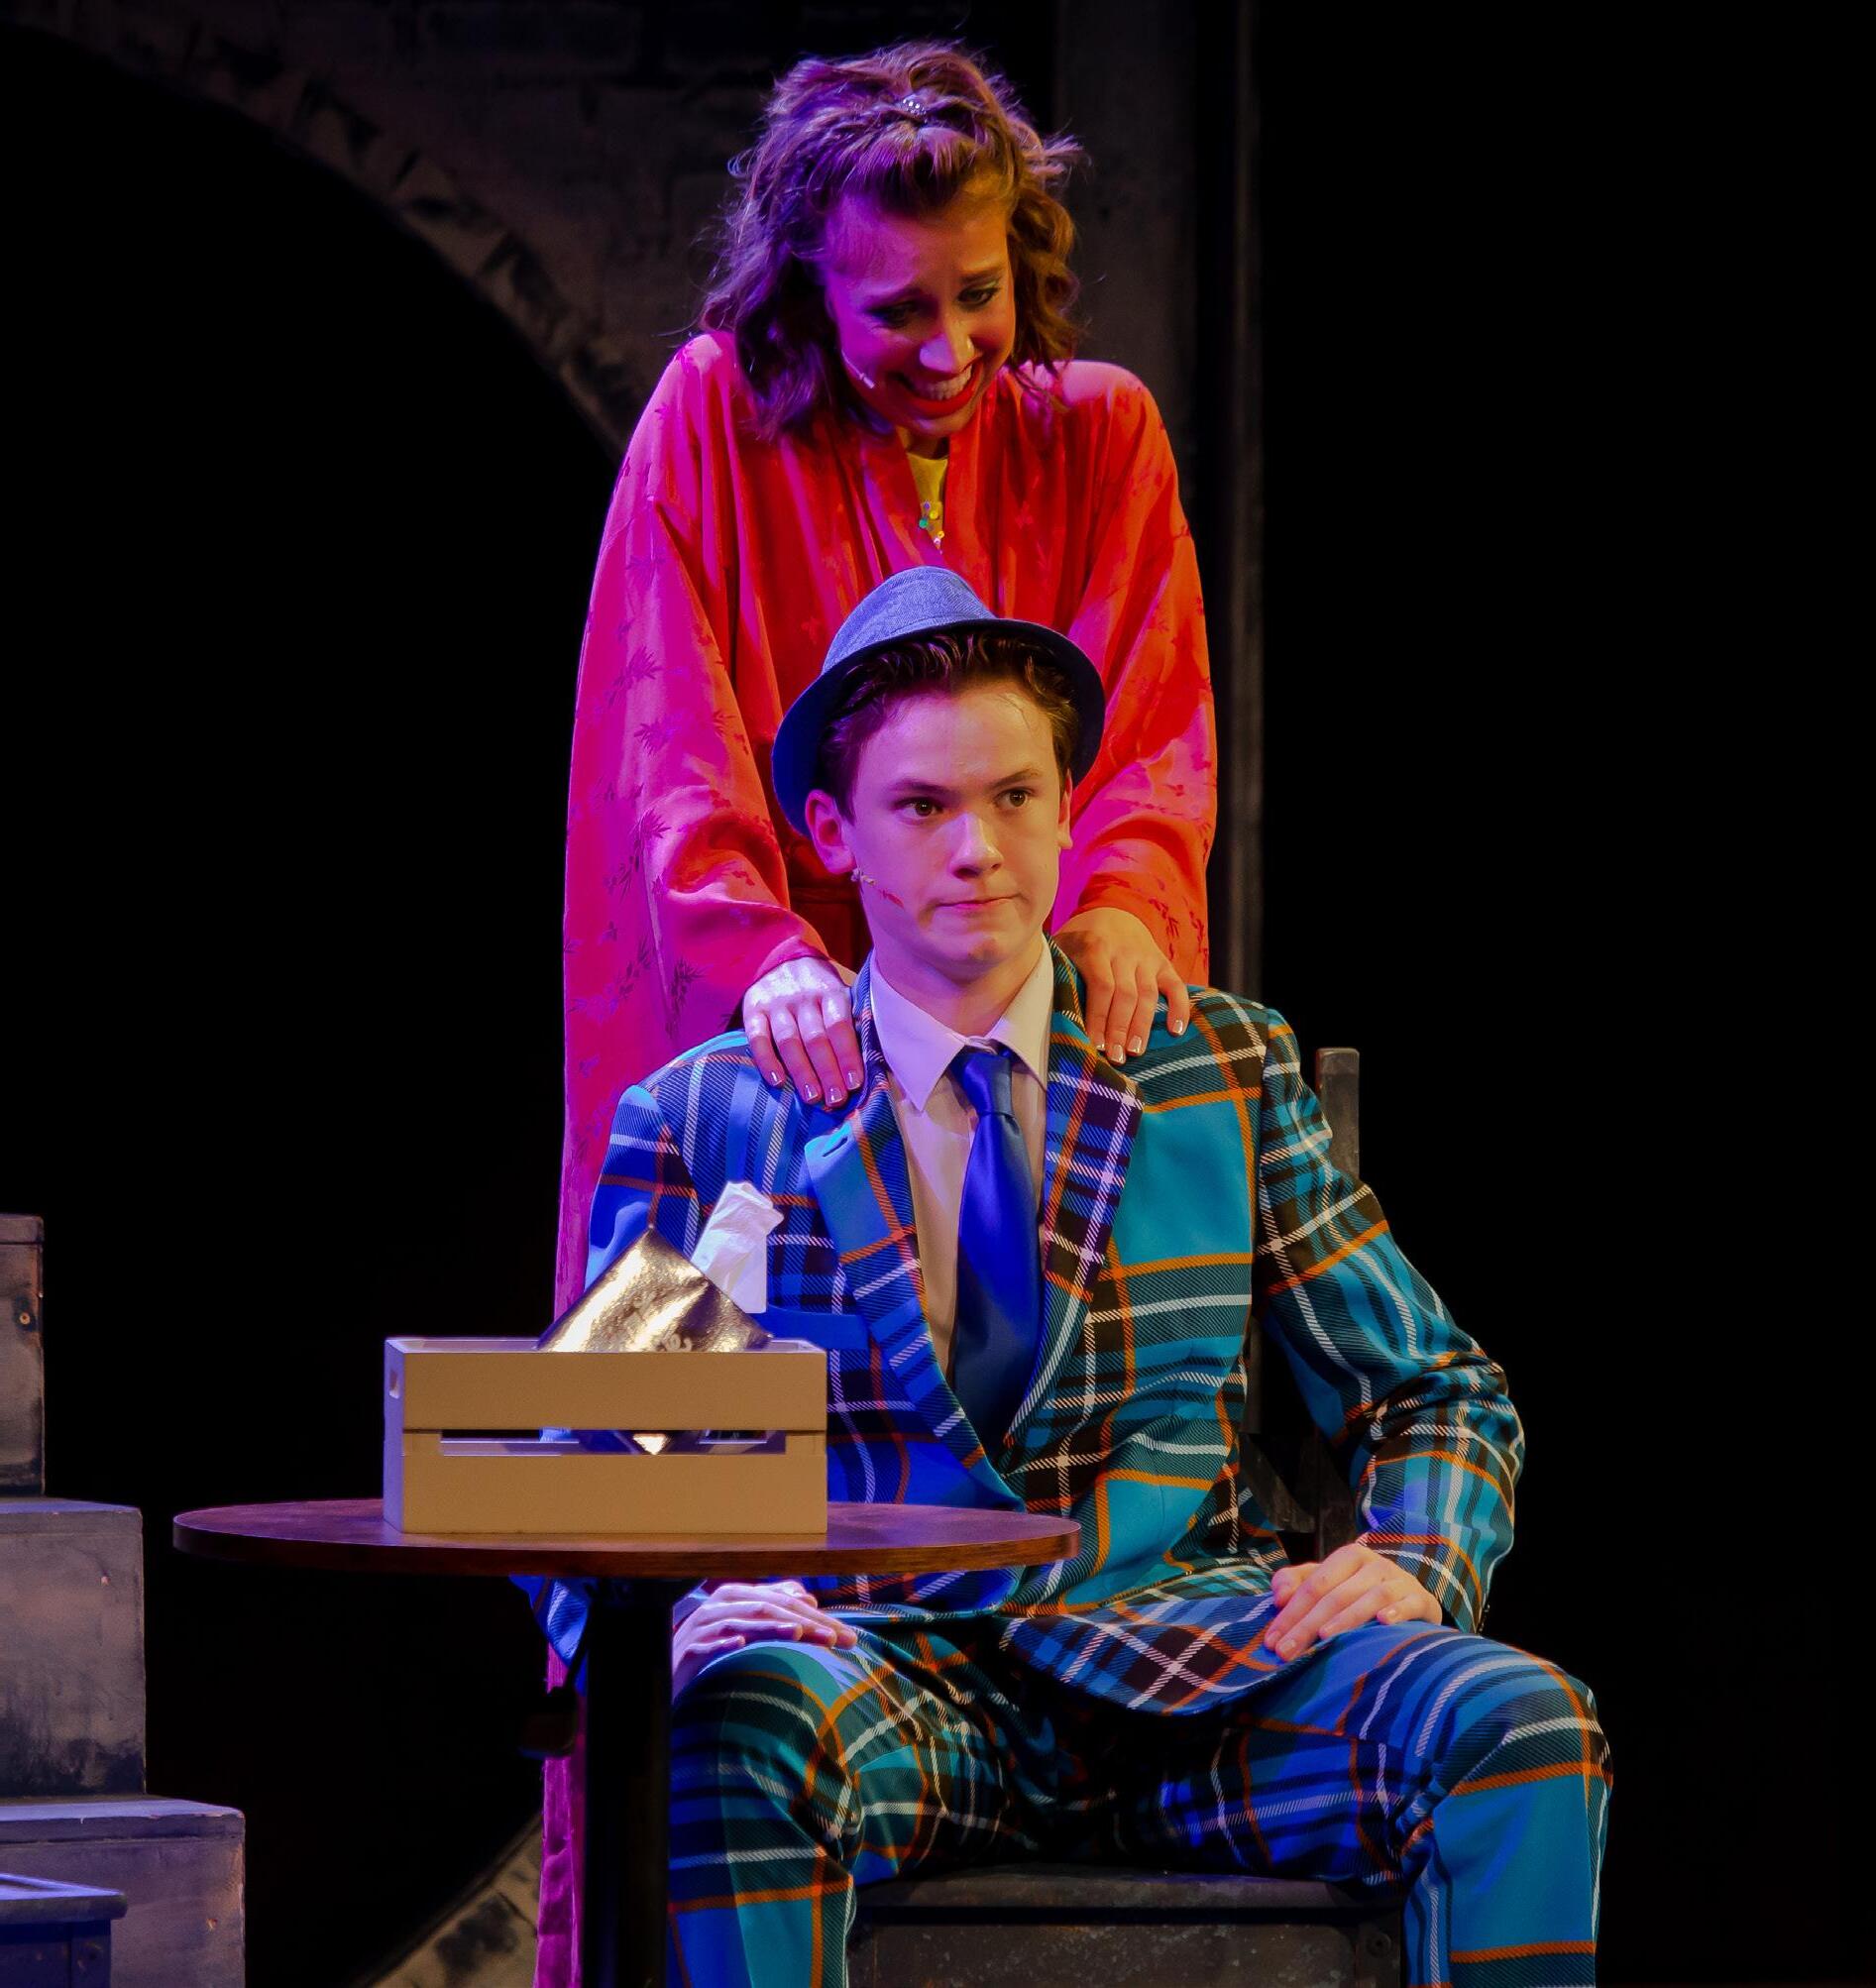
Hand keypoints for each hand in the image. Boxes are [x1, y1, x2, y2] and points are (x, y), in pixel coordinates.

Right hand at [672, 1580, 858, 1699]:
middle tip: (838, 1640)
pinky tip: (740, 1643)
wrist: (665, 1672)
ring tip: (799, 1634)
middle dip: (806, 1623)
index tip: (847, 1637)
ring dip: (771, 1627)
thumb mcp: (742, 1625)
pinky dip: (723, 1640)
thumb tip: (805, 1596)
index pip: (785, 1603)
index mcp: (738, 1597)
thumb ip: (772, 1608)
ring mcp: (702, 1627)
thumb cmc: (708, 1646)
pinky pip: (706, 1643)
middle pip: (769, 1609)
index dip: (817, 1618)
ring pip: (742, 1621)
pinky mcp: (687, 1650)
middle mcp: (721, 1606)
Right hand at [742, 956, 861, 1105]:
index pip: (839, 1026)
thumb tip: (871, 1061)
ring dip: (801, 1071)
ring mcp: (776, 1003)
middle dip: (827, 1072)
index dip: (847, 1055)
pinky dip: (766, 1061)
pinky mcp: (752, 1009)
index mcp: (830, 992)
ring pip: (789, 1040)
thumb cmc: (819, 989)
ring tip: (812, 1097)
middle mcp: (803, 997)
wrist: (782, 958)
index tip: (854, 1083)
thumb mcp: (838, 994)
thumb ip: (850, 1020)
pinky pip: (757, 1038)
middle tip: (836, 1100)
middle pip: (815, 1038)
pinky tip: (778, 1082)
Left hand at [1054, 907, 1190, 1064]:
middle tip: (1115, 1057)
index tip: (1094, 1044)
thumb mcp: (1062, 945)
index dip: (1099, 1017)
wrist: (1112, 911)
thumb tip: (1043, 1010)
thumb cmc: (1079, 939)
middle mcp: (1124, 951)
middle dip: (1119, 1029)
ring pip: (1147, 994)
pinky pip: (1176, 986)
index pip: (1101, 986)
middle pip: (1125, 995)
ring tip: (1134, 1052)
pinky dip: (1180, 1008)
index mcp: (1095, 946)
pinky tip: (1176, 1031)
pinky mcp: (1163, 963)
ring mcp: (1146, 957)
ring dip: (1141, 1026)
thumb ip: (1057, 970)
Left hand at [1262, 1544, 1441, 1659]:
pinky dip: (1398, 1612)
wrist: (1411, 1595)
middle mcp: (1374, 1564)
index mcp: (1348, 1557)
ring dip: (1347, 1618)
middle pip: (1336, 1595)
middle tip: (1287, 1653)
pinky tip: (1384, 1622)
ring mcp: (1400, 1581)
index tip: (1272, 1643)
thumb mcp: (1328, 1581)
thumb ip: (1297, 1583)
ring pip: (1370, 1598)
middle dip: (1308, 1625)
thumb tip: (1279, 1597)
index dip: (1291, 1614)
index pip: (1313, 1586)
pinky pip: (1409, 1604)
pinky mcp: (1421, 1599)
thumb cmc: (1359, 1590)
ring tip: (1326, 1637)